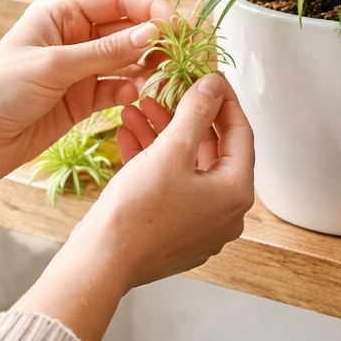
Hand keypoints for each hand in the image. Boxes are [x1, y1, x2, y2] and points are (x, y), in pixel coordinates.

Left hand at [0, 0, 174, 184]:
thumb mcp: (54, 66)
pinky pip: (117, 89)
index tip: (174, 25)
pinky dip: (130, 92)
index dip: (148, 9)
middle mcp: (73, 37)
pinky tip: (137, 98)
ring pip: (126, 60)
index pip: (116, 0)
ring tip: (166, 76)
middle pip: (126, 29)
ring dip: (147, 66)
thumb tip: (153, 33)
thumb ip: (106, 52)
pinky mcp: (82, 99)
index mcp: (59, 15)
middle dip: (153, 39)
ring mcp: (79, 69)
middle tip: (180, 53)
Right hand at [13, 73, 254, 340]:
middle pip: (212, 149)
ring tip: (138, 110)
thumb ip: (197, 112)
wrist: (100, 263)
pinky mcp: (174, 231)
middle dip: (184, 116)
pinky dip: (154, 160)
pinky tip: (128, 136)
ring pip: (187, 166)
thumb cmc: (137, 214)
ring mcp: (200, 225)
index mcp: (235, 193)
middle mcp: (225, 213)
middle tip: (167, 91)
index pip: (240, 133)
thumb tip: (215, 86)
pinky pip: (171, 185)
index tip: (210, 78)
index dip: (223, 99)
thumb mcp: (171, 150)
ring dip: (163, 134)